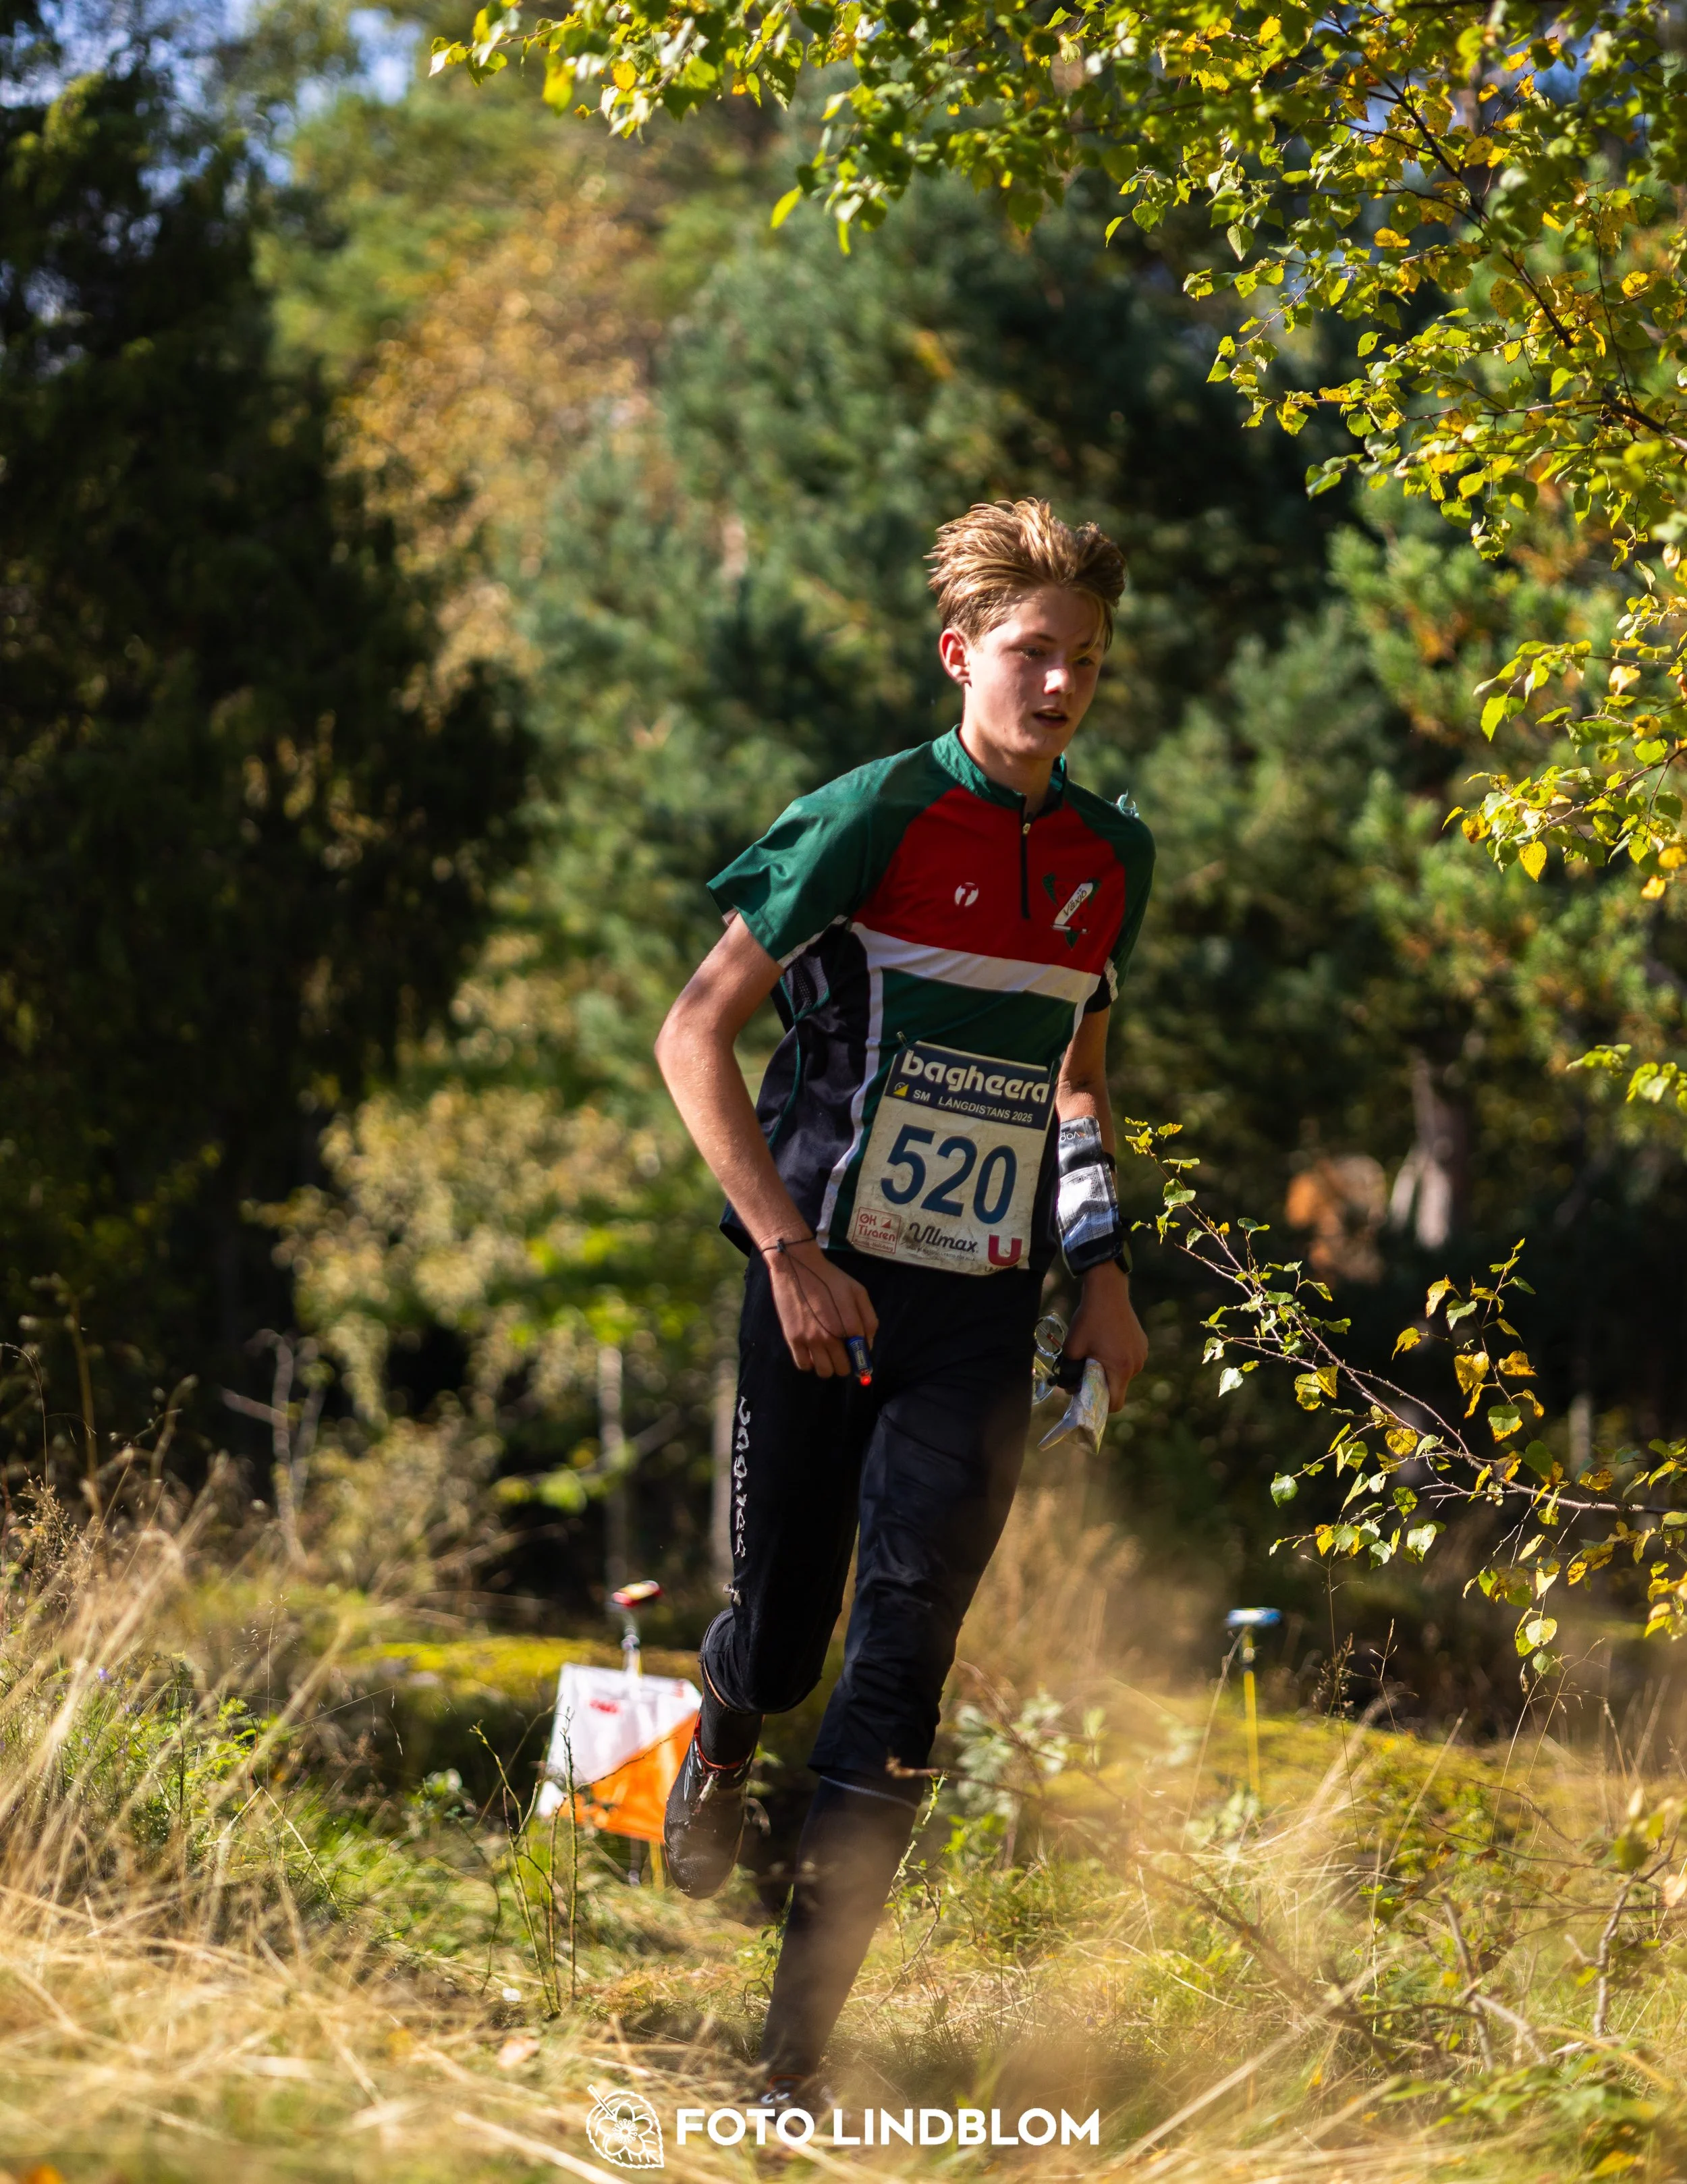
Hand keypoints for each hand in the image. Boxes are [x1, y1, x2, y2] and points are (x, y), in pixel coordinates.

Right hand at [765, 1239, 879, 1377]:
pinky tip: (812, 1351)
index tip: (858, 1355)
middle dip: (846, 1362)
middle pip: (843, 1368)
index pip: (861, 1355)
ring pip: (824, 1372)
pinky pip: (803, 1365)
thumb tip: (868, 1345)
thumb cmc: (830, 1278)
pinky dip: (810, 1363)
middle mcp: (831, 1336)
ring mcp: (810, 1339)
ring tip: (826, 1353)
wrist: (797, 1266)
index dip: (862, 1358)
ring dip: (828, 1366)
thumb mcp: (858, 1292)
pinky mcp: (792, 1339)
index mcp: (850, 1324)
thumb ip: (868, 1319)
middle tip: (841, 1351)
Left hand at [1066, 1262, 1147, 1410]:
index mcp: (1120, 1369)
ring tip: (1096, 1352)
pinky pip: (1129, 1360)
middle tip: (1085, 1370)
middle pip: (1118, 1388)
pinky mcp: (1143, 1344)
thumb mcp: (1072, 1347)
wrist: (1108, 1292)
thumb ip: (1069, 1372)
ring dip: (1110, 1370)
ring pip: (1124, 1374)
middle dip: (1102, 1385)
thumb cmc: (1089, 1320)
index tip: (1087, 1397)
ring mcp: (1141, 1354)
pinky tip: (1107, 1342)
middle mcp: (1135, 1365)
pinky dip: (1118, 1358)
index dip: (1100, 1406)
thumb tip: (1068, 1387)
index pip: (1115, 1403)